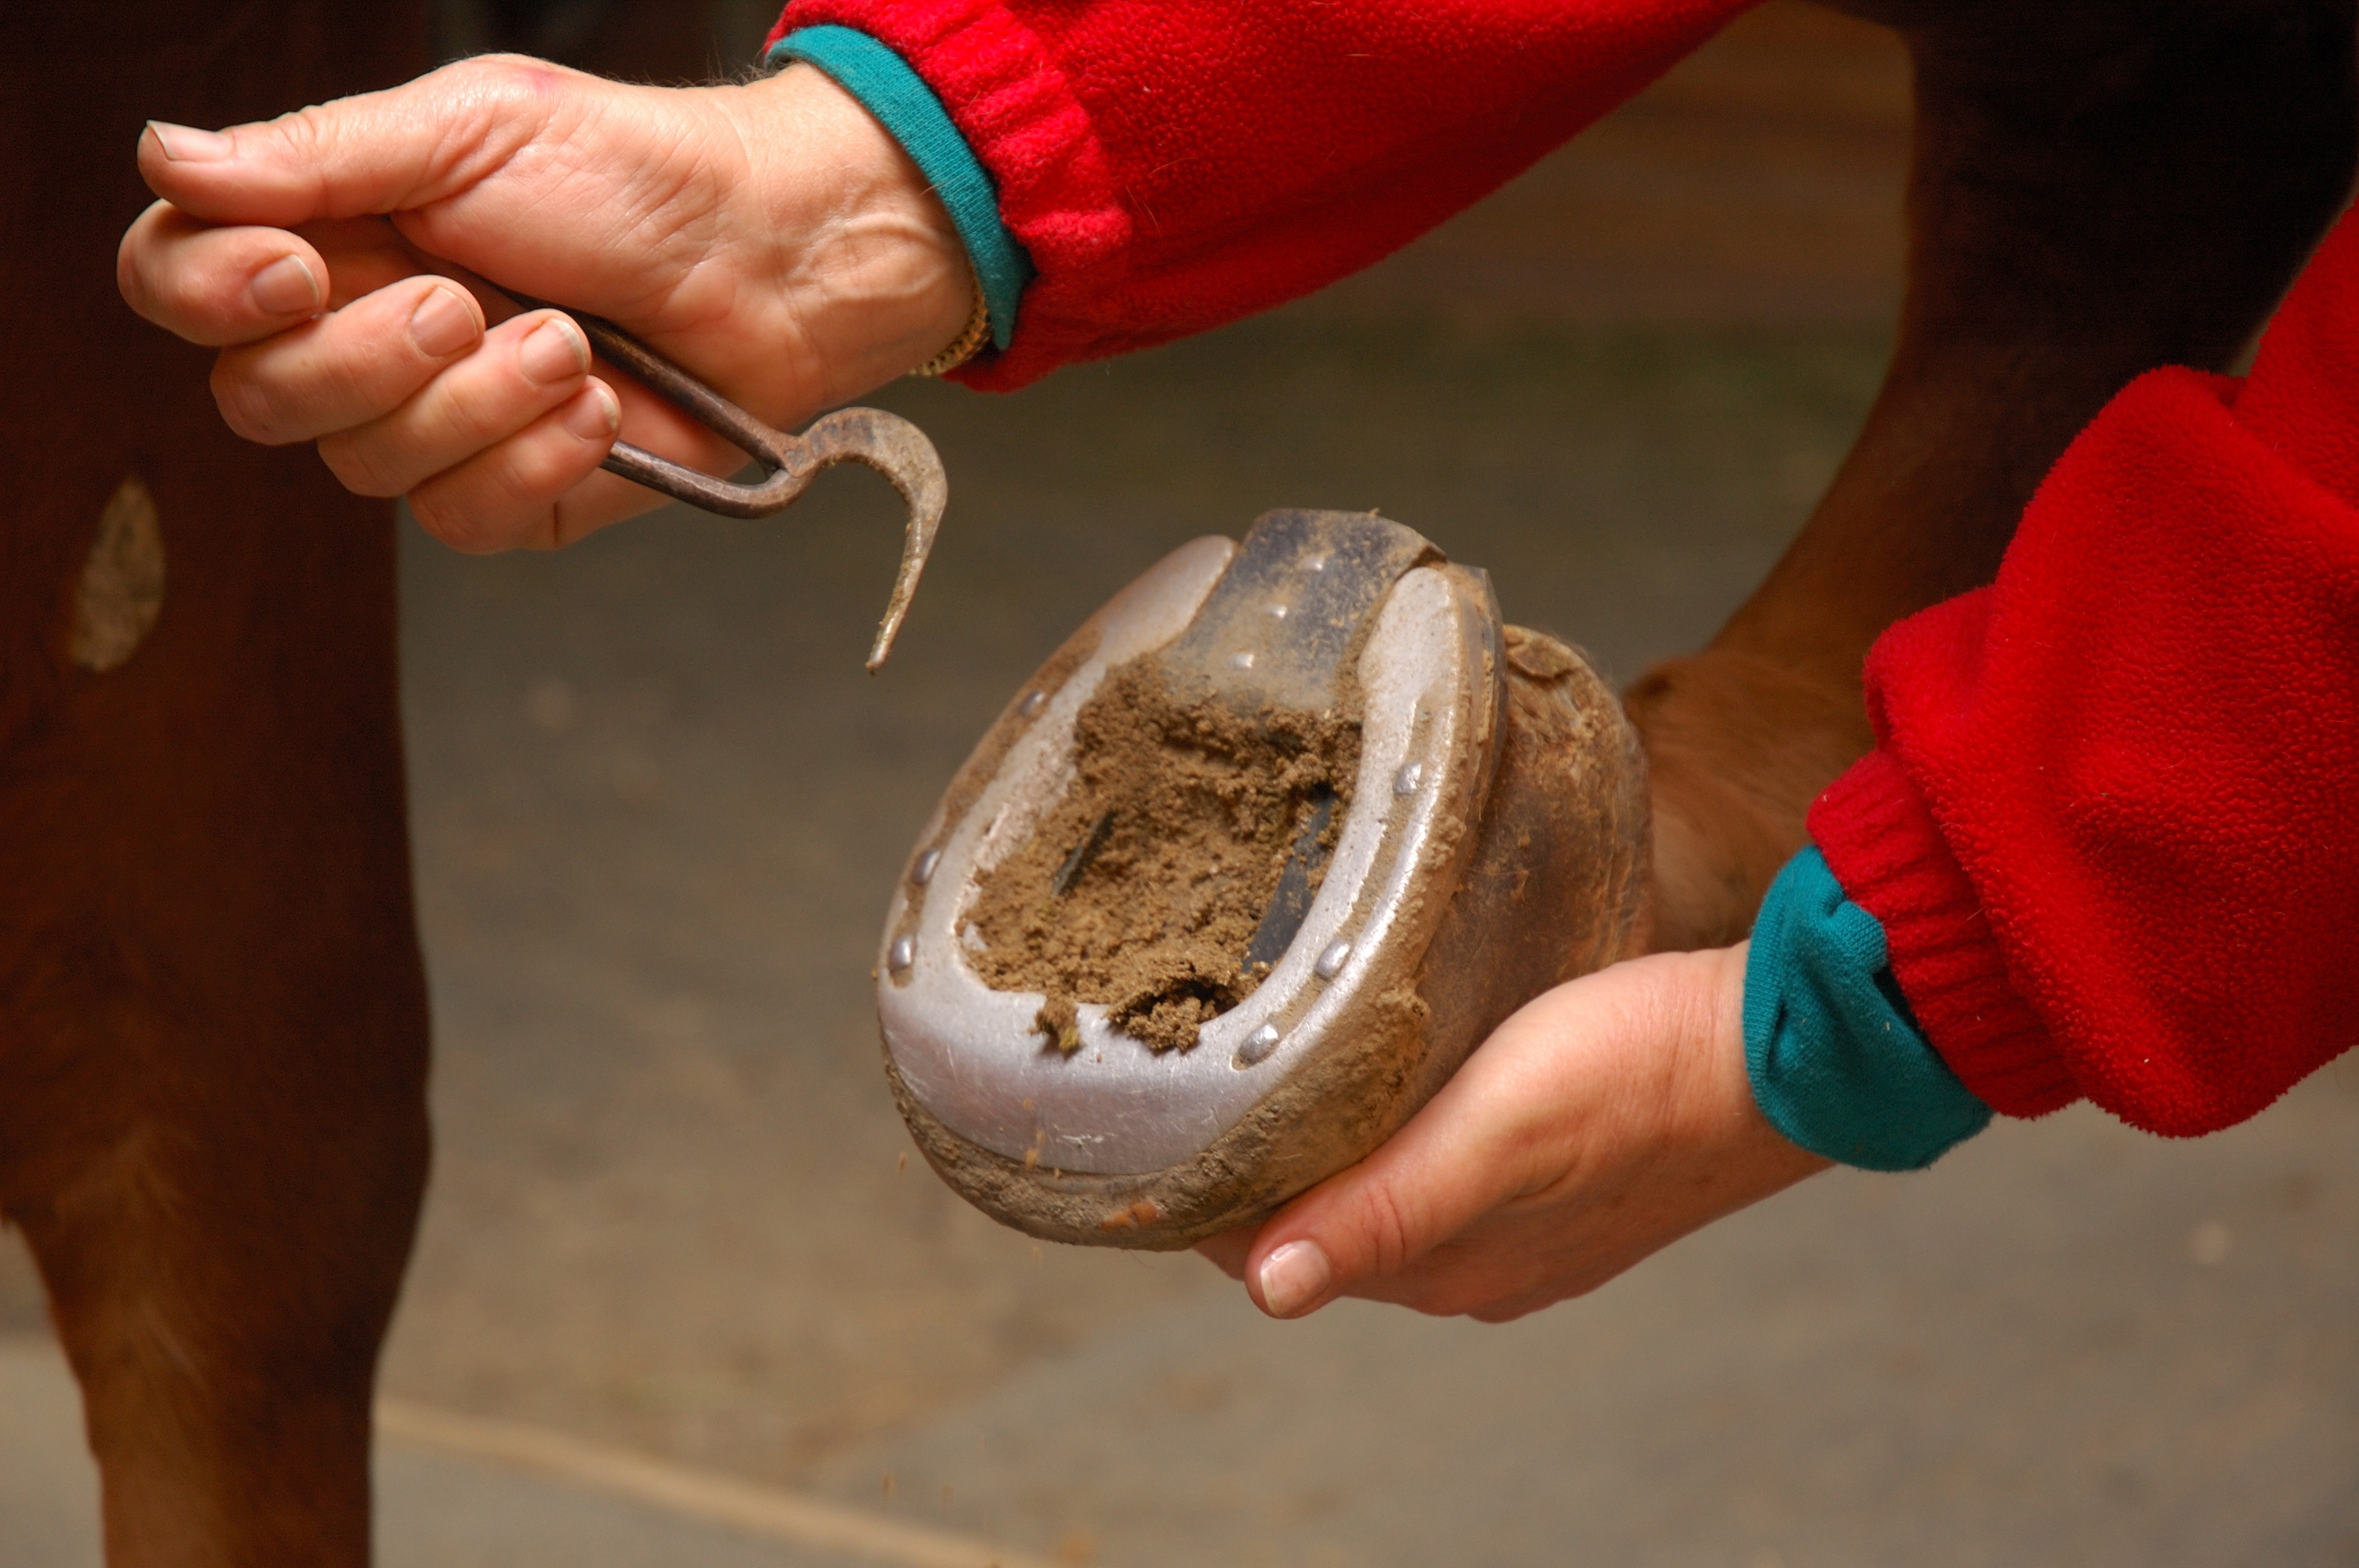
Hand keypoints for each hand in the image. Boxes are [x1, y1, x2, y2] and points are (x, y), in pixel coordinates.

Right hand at [117, 57, 970, 550]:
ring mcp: (438, 427)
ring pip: (364, 467)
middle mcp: (364, 339)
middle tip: (467, 300)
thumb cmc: (637, 177)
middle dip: (364, 357)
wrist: (774, 259)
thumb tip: (162, 160)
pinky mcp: (515, 496)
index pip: (180, 287)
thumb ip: (318, 156)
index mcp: (333, 235)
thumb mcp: (471, 128)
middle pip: (258, 399)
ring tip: (571, 340)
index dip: (209, 294)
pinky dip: (535, 460)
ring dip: (477, 401)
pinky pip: (463, 519)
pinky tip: (602, 411)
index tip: (297, 268)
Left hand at [1198, 945, 1829, 1321]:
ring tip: (1269, 1059)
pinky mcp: (1565, 1172)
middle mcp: (1479, 1262)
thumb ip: (1384, 1209)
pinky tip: (1387, 1071)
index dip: (1206, 1190)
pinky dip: (1393, 1125)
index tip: (1154, 1117)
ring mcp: (1527, 1223)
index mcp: (1449, 1267)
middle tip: (1195, 1067)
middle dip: (1255, 1164)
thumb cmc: (1646, 1077)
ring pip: (1381, 1189)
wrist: (1789, 1049)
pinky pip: (1443, 1162)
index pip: (1272, 1247)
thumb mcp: (1495, 1136)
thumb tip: (1266, 1290)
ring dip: (1324, 1142)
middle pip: (1320, 1221)